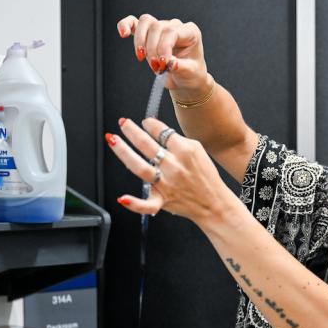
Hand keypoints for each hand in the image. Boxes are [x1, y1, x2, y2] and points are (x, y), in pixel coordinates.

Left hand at [106, 117, 230, 221]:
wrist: (214, 203)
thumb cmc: (206, 177)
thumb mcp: (198, 151)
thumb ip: (178, 142)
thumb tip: (157, 132)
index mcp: (186, 151)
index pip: (162, 132)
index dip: (150, 124)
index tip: (145, 122)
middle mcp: (174, 166)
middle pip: (147, 145)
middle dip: (131, 131)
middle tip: (123, 123)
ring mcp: (167, 184)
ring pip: (139, 166)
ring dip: (123, 152)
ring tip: (112, 139)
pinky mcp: (163, 201)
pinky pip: (146, 204)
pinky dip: (134, 204)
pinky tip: (122, 198)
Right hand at [116, 14, 209, 100]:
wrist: (186, 80)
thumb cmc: (191, 74)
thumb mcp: (190, 73)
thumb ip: (180, 67)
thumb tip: (170, 63)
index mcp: (190, 32)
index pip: (171, 32)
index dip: (163, 47)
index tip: (163, 64)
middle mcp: (176, 26)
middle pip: (157, 27)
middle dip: (152, 49)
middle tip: (156, 68)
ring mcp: (161, 27)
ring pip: (145, 23)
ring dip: (141, 42)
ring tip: (143, 58)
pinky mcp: (148, 34)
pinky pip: (134, 23)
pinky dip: (126, 25)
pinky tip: (123, 34)